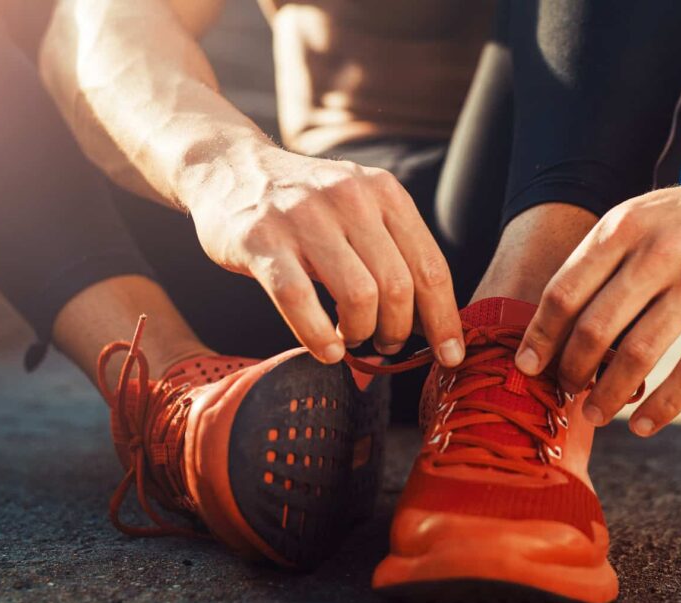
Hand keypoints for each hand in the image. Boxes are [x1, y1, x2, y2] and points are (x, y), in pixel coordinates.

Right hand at [188, 145, 464, 365]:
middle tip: (385, 344)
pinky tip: (325, 350)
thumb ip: (392, 251)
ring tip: (351, 340)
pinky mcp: (261, 238)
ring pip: (358, 295)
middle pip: (398, 286)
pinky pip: (299, 300)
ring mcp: (303, 216)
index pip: (430, 266)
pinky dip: (317, 336)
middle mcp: (348, 197)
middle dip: (398, 331)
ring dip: (360, 333)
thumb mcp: (358, 209)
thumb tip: (430, 322)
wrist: (229, 167)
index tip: (451, 356)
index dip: (444, 320)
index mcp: (384, 191)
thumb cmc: (303, 206)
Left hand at [515, 165, 680, 435]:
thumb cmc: (679, 223)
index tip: (526, 366)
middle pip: (595, 328)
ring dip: (609, 395)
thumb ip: (597, 266)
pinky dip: (663, 406)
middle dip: (572, 369)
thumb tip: (552, 331)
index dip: (540, 336)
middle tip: (566, 389)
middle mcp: (658, 254)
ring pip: (639, 354)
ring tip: (594, 414)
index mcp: (622, 230)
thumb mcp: (633, 221)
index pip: (564, 292)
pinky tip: (643, 425)